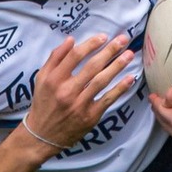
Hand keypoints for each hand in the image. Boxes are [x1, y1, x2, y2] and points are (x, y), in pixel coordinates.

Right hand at [21, 33, 136, 154]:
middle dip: (109, 51)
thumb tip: (71, 40)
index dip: (91, 44)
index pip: (75, 56)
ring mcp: (80, 104)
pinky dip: (120, 88)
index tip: (104, 37)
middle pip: (92, 66)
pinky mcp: (90, 116)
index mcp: (54, 79)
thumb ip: (55, 58)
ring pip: (101, 81)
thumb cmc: (44, 102)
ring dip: (117, 66)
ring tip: (129, 54)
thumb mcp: (42, 78)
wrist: (43, 135)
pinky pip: (107, 99)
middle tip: (123, 39)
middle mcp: (67, 91)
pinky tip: (130, 78)